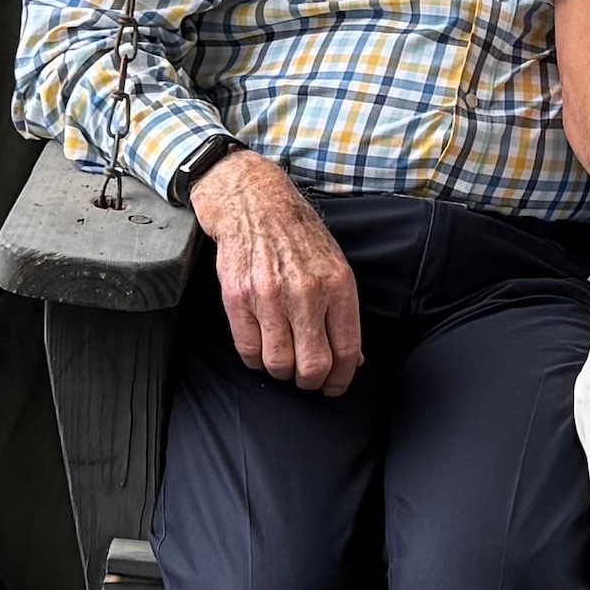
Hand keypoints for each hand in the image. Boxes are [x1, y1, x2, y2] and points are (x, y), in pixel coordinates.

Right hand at [195, 150, 363, 392]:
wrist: (254, 203)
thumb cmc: (298, 235)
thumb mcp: (334, 265)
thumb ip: (343, 312)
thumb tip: (352, 359)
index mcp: (337, 284)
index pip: (346, 349)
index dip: (342, 378)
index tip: (336, 386)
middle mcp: (305, 292)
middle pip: (312, 365)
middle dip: (312, 381)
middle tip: (308, 378)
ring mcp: (268, 296)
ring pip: (279, 364)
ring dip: (283, 372)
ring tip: (284, 360)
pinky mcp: (237, 298)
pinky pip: (248, 350)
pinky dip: (256, 360)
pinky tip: (262, 348)